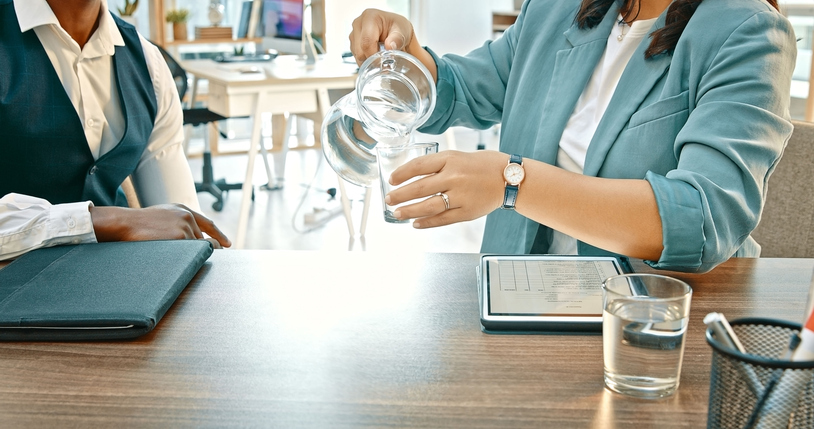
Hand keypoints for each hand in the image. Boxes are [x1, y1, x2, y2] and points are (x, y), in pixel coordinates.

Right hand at [90, 204, 230, 248]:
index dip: (218, 235)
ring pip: (196, 249)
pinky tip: (177, 261)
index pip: (208, 224)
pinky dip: (185, 260)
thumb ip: (179, 222)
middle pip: (202, 240)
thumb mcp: (162, 215)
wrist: (125, 223)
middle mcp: (187, 217)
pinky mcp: (180, 238)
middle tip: (197, 261)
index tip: (227, 244)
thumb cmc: (139, 223)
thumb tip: (194, 238)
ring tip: (175, 260)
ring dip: (190, 257)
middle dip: (199, 251)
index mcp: (184, 210)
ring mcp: (184, 227)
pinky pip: (188, 254)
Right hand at [349, 8, 415, 64]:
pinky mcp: (353, 42)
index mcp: (370, 17)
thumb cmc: (398, 28)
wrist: (395, 29)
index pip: (367, 41)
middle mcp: (358, 23)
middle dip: (372, 59)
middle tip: (384, 59)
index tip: (383, 62)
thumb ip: (397, 39)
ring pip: (357, 55)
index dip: (374, 55)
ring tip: (380, 54)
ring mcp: (354, 32)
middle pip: (360, 50)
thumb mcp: (403, 32)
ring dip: (368, 60)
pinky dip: (365, 59)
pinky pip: (356, 57)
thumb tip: (389, 47)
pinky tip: (374, 54)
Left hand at [385, 150, 508, 227]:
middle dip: (400, 195)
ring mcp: (461, 196)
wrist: (509, 178)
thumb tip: (412, 177)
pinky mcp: (468, 212)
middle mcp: (455, 177)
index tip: (391, 180)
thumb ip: (437, 166)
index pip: (419, 166)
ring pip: (429, 206)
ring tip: (397, 214)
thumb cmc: (482, 165)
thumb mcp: (458, 156)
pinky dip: (427, 222)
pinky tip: (416, 223)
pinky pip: (443, 219)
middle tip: (388, 199)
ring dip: (410, 211)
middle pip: (420, 188)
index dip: (402, 174)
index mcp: (451, 159)